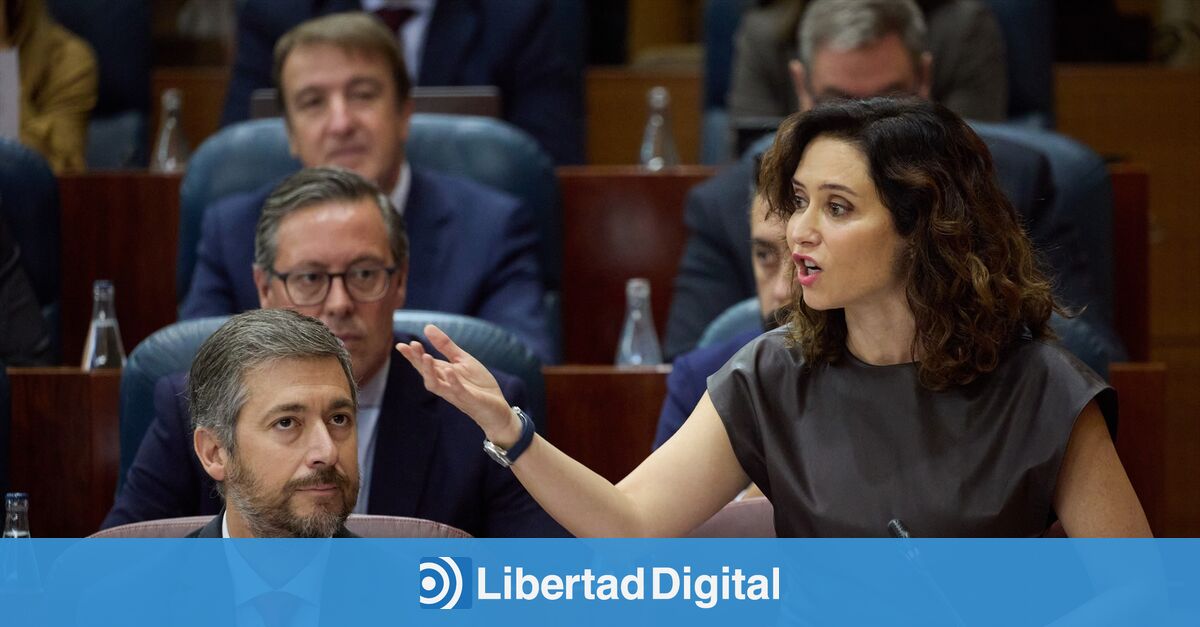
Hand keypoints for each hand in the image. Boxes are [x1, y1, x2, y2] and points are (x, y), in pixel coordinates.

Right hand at [395, 324, 518, 442]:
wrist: (497, 408)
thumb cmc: (478, 385)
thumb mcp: (463, 360)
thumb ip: (445, 346)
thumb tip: (427, 327)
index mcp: (443, 373)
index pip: (423, 364)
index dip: (412, 355)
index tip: (401, 345)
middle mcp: (445, 384)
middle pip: (426, 373)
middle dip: (417, 361)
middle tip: (410, 347)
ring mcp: (456, 393)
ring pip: (437, 385)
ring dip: (430, 372)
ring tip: (426, 356)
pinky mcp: (470, 399)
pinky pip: (459, 391)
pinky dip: (453, 382)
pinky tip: (449, 371)